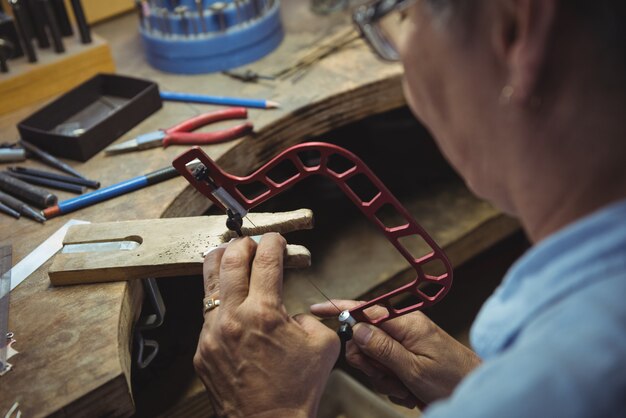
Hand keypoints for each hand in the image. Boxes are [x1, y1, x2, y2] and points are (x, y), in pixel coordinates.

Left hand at [194, 233, 339, 417]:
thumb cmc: (297, 389)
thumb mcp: (322, 344)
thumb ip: (310, 315)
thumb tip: (292, 310)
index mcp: (265, 313)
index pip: (266, 260)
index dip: (273, 242)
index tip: (276, 239)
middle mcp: (233, 318)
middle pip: (230, 260)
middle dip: (243, 244)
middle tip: (252, 243)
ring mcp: (212, 334)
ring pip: (209, 283)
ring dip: (222, 263)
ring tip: (230, 256)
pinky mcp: (202, 350)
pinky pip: (207, 315)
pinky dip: (221, 303)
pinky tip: (231, 304)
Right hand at [311, 300, 480, 408]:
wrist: (475, 392)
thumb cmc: (453, 380)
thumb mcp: (414, 368)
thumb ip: (382, 348)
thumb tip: (356, 328)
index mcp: (407, 323)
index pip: (365, 310)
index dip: (340, 310)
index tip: (318, 310)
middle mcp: (405, 329)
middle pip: (366, 339)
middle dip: (371, 363)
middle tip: (387, 377)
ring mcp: (407, 344)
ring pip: (375, 358)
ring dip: (385, 378)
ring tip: (406, 388)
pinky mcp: (409, 358)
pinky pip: (387, 370)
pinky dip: (394, 384)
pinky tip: (410, 391)